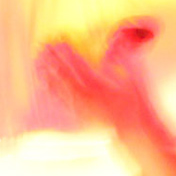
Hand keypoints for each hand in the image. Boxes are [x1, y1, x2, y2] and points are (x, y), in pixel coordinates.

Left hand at [37, 21, 161, 133]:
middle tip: (43, 49)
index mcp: (99, 86)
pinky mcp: (80, 117)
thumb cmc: (136, 106)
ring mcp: (81, 108)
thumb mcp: (134, 80)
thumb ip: (124, 61)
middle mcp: (87, 97)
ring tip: (39, 65)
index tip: (59, 43)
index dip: (68, 53)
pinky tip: (47, 87)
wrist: (134, 132)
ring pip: (60, 89)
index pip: (79, 65)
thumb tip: (118, 43)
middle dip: (54, 61)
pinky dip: (53, 92)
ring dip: (49, 76)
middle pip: (65, 75)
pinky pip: (62, 102)